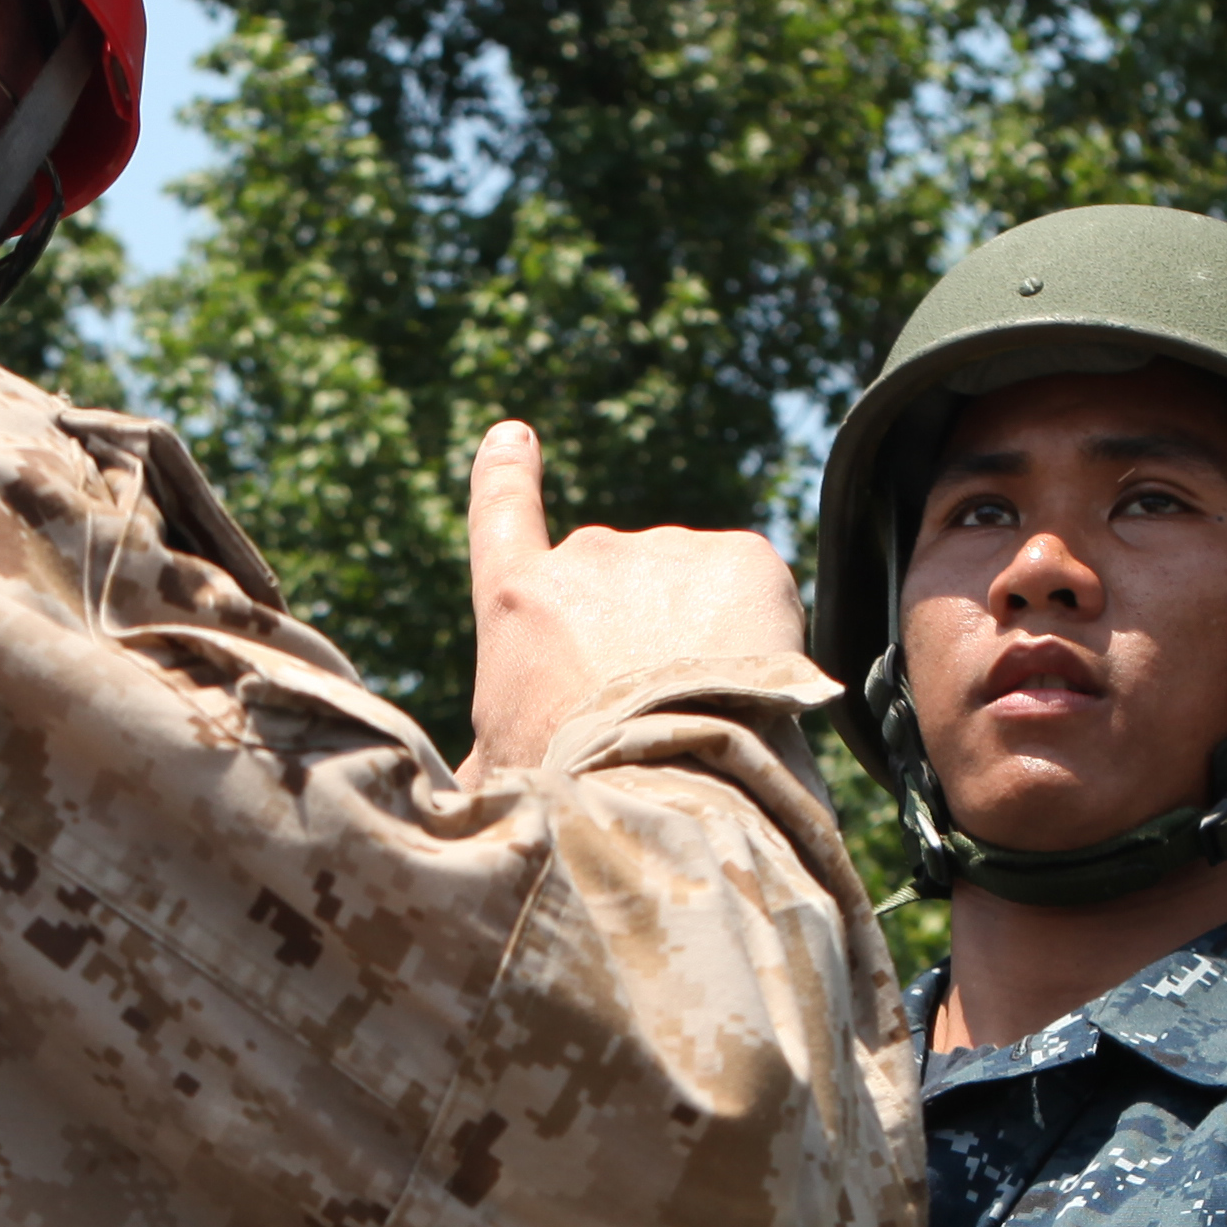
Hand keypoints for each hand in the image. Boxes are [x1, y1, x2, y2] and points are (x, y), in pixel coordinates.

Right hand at [460, 418, 808, 771]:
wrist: (658, 782)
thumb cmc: (570, 789)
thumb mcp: (501, 766)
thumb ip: (497, 741)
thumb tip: (470, 784)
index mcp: (517, 601)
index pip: (500, 513)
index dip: (506, 474)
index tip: (514, 437)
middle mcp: (585, 556)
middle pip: (617, 583)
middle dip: (638, 630)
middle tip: (656, 707)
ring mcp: (665, 549)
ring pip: (691, 591)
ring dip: (700, 635)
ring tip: (702, 711)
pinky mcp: (741, 557)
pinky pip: (753, 590)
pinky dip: (757, 631)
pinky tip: (745, 686)